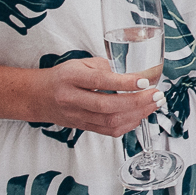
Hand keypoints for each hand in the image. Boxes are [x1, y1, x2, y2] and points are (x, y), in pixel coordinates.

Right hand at [34, 57, 160, 136]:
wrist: (38, 97)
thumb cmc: (63, 76)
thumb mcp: (81, 63)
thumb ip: (106, 67)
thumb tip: (134, 74)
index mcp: (72, 77)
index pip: (100, 81)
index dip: (124, 82)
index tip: (145, 80)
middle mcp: (73, 99)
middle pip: (108, 105)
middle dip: (137, 101)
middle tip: (156, 94)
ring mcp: (77, 116)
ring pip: (110, 121)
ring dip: (137, 114)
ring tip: (154, 103)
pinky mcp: (83, 127)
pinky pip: (108, 131)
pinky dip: (128, 124)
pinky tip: (140, 115)